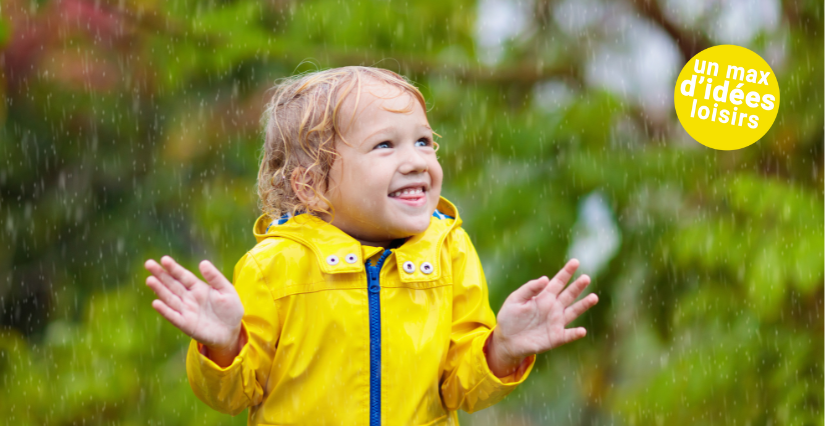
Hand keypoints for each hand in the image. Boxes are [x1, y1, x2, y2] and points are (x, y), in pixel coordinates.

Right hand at [144, 255, 243, 352]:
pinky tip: (156, 303)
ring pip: (170, 298)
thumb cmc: (230, 310)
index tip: (164, 259)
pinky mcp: (185, 324)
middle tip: (148, 263)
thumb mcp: (227, 290)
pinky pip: (173, 316)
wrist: (231, 332)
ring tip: (150, 280)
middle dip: (161, 275)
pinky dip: (165, 310)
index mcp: (199, 287)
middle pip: (172, 284)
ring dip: (160, 290)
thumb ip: (215, 278)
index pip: (183, 276)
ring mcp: (186, 311)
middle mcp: (189, 298)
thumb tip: (203, 262)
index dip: (174, 268)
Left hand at [487, 259, 597, 375]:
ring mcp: (556, 322)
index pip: (558, 282)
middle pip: (569, 294)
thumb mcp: (515, 300)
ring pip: (574, 311)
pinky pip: (568, 335)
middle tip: (586, 277)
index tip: (575, 262)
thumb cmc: (510, 317)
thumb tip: (545, 278)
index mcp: (544, 296)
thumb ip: (529, 289)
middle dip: (578, 286)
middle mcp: (553, 307)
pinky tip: (582, 331)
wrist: (507, 340)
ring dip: (583, 305)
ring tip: (594, 297)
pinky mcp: (556, 337)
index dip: (567, 272)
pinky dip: (575, 333)